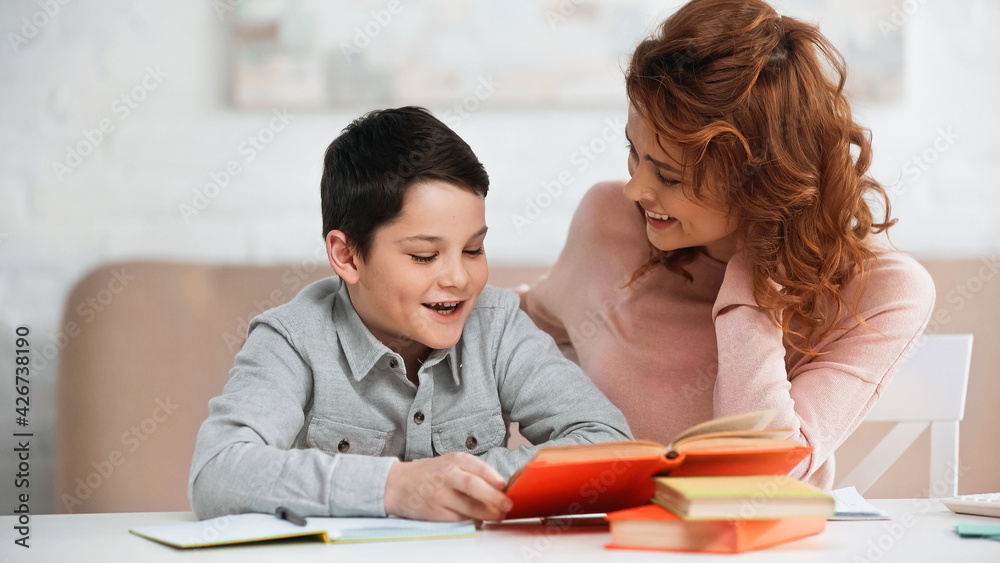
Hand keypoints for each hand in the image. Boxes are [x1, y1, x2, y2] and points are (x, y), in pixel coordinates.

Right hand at [383, 452, 512, 520]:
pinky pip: (458, 519)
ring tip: (497, 516)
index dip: (495, 478)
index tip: (505, 487)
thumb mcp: (450, 463)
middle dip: (494, 498)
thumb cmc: (429, 474)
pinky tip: (479, 520)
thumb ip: (472, 471)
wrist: (397, 484)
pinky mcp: (434, 512)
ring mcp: (439, 494)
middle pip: (473, 486)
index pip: (478, 467)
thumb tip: (499, 487)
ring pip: (468, 507)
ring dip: (487, 514)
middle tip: (507, 505)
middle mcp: (446, 475)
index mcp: (454, 460)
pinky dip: (472, 521)